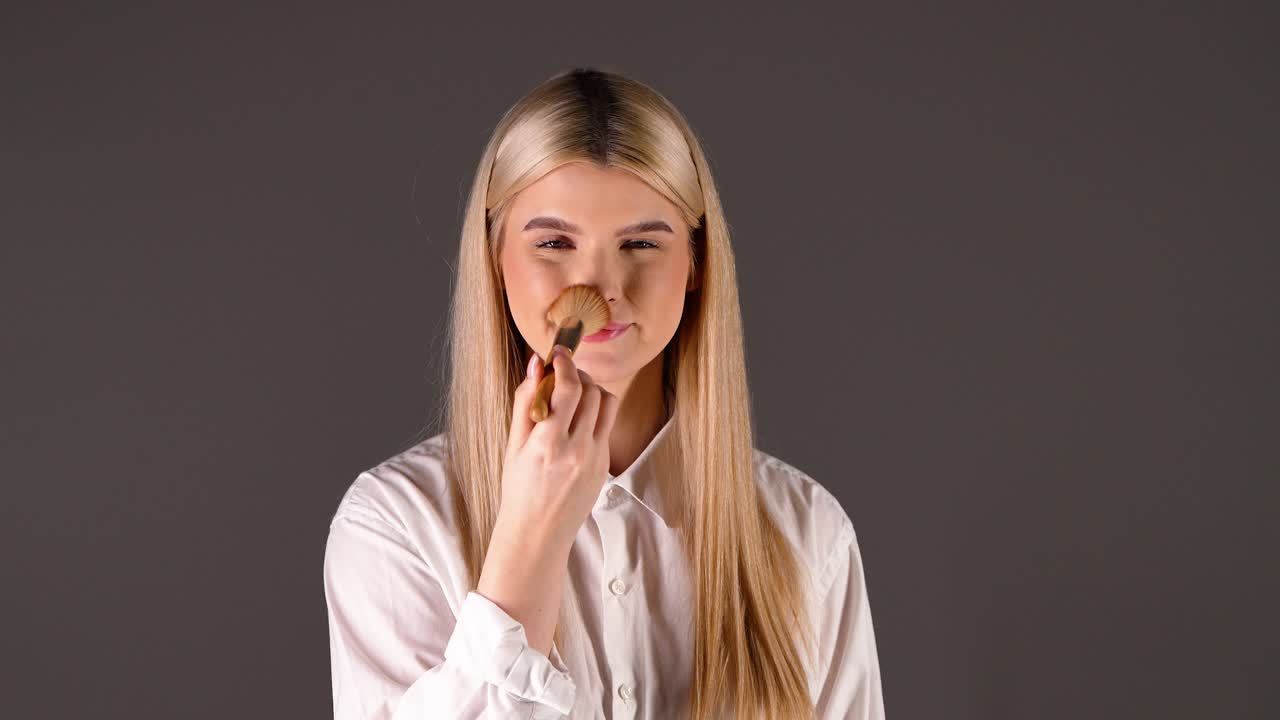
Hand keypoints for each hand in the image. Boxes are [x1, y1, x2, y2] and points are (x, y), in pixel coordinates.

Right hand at [497, 344, 621, 551]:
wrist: (538, 532)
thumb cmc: (518, 488)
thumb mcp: (513, 445)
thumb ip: (524, 402)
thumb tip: (534, 364)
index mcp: (549, 443)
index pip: (569, 388)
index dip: (566, 362)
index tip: (558, 352)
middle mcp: (577, 449)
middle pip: (592, 391)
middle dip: (577, 374)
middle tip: (561, 374)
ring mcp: (596, 458)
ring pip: (607, 404)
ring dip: (591, 390)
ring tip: (572, 394)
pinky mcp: (606, 464)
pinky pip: (606, 426)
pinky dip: (593, 414)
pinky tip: (575, 422)